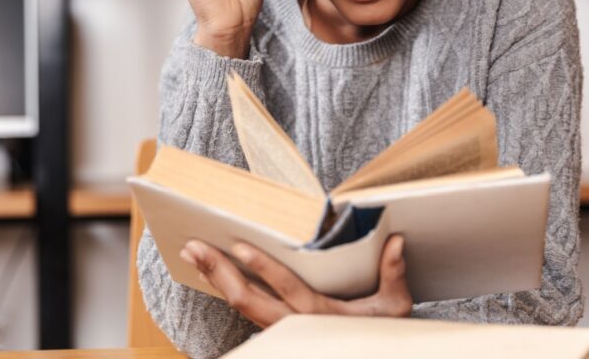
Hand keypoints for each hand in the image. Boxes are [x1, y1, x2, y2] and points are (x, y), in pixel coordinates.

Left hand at [179, 235, 411, 327]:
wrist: (375, 355)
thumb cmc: (384, 333)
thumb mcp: (395, 308)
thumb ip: (393, 275)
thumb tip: (395, 242)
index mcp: (319, 315)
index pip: (286, 288)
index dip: (263, 268)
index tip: (241, 247)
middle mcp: (292, 324)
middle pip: (247, 300)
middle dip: (218, 271)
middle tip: (194, 247)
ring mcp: (279, 329)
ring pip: (239, 305)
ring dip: (214, 277)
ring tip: (193, 253)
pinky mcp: (274, 328)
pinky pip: (244, 308)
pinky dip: (224, 287)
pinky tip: (211, 271)